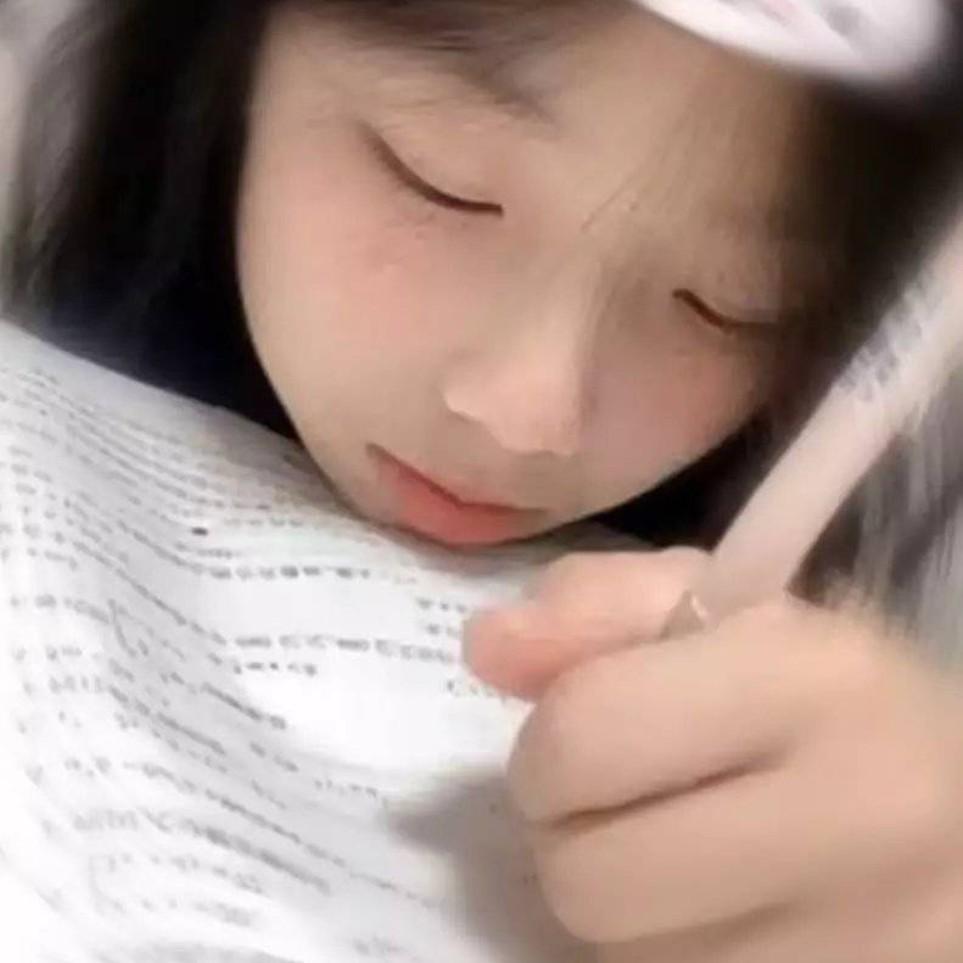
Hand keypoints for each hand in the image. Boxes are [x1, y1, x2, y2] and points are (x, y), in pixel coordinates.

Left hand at [465, 551, 962, 961]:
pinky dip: (666, 953)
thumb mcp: (713, 603)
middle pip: (586, 880)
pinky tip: (715, 903)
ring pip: (623, 961)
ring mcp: (866, 945)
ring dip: (619, 905)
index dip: (549, 744)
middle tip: (617, 803)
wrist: (955, 801)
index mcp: (812, 682)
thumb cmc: (819, 685)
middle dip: (570, 835)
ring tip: (677, 849)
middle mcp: (857, 820)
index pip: (583, 738)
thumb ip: (592, 605)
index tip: (579, 736)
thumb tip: (483, 647)